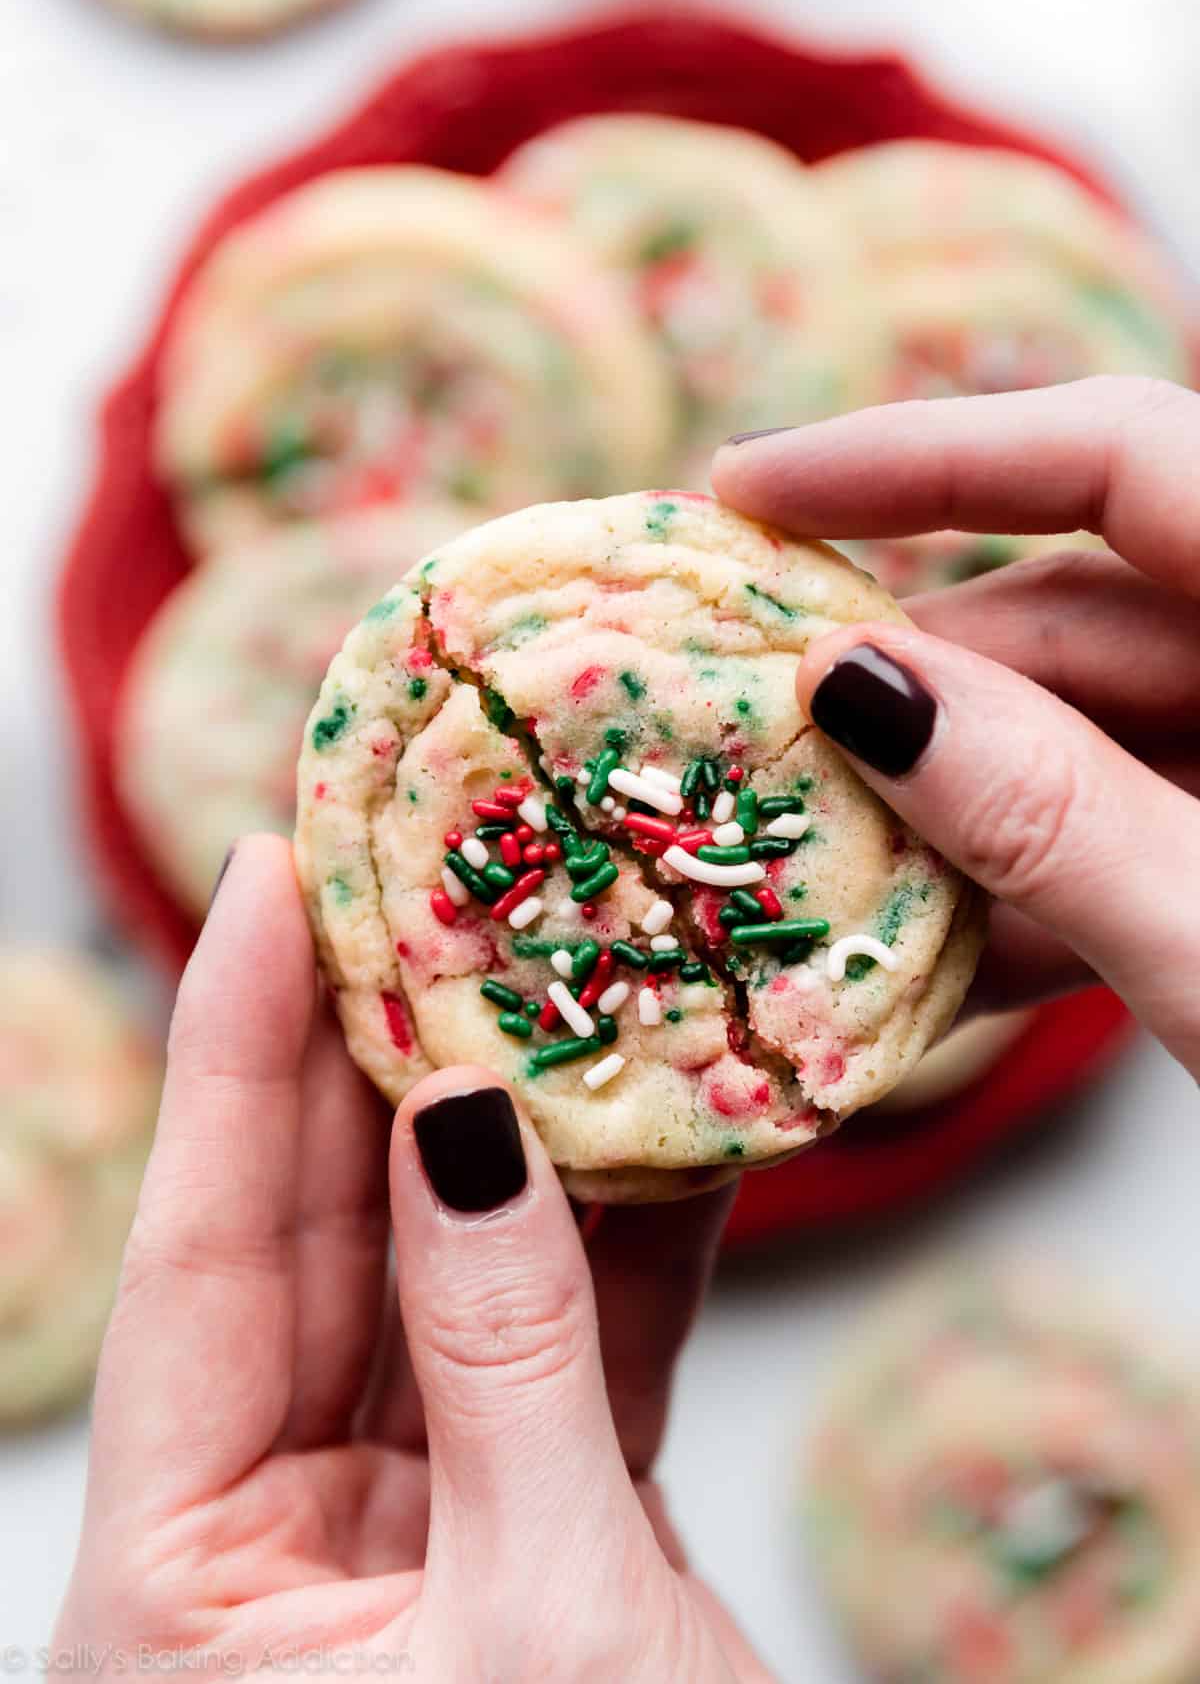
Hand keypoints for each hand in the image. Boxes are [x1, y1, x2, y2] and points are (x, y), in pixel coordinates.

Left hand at [53, 836, 773, 1682]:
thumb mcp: (537, 1619)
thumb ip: (505, 1358)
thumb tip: (469, 1130)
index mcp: (178, 1590)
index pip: (197, 1257)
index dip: (231, 1052)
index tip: (264, 881)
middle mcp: (267, 1544)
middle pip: (312, 1243)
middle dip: (365, 1056)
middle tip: (407, 880)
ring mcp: (402, 1529)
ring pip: (440, 1280)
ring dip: (500, 1134)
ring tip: (533, 964)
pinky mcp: (527, 1529)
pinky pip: (557, 1350)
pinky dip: (610, 1246)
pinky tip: (650, 1128)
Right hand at [715, 376, 1199, 1077]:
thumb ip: (1054, 816)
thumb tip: (853, 683)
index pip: (1119, 450)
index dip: (921, 456)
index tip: (744, 488)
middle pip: (1080, 616)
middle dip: (910, 693)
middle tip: (752, 751)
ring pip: (1092, 737)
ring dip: (954, 815)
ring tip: (814, 874)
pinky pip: (1133, 828)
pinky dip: (1037, 885)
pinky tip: (933, 960)